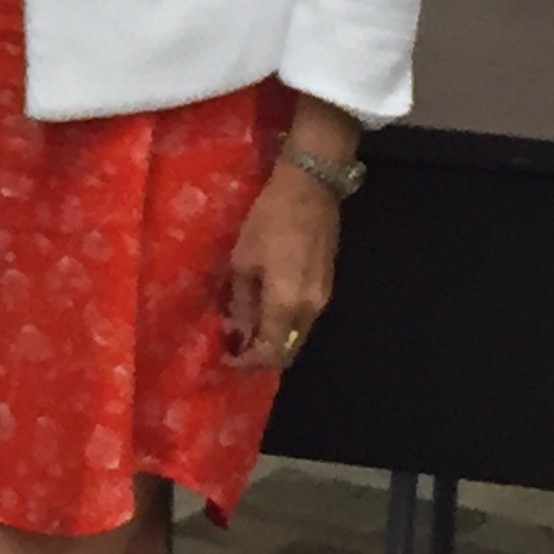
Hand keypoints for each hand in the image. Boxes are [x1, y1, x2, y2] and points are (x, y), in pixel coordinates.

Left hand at [223, 162, 340, 369]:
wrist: (309, 191)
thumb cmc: (269, 221)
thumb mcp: (243, 260)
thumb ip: (242, 302)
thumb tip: (239, 332)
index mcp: (286, 304)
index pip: (270, 352)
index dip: (248, 362)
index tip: (227, 359)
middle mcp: (310, 309)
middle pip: (288, 350)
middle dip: (261, 355)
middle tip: (234, 345)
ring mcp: (323, 299)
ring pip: (297, 335)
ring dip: (273, 340)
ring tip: (245, 329)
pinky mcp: (327, 287)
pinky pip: (304, 319)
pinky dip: (284, 324)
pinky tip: (265, 312)